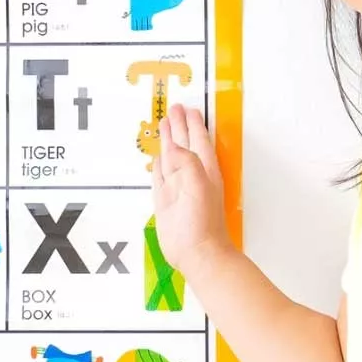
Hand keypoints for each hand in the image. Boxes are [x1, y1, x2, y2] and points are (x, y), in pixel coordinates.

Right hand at [151, 103, 229, 279]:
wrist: (198, 253)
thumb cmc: (203, 221)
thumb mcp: (198, 185)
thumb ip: (186, 162)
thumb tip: (171, 145)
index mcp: (204, 169)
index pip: (198, 139)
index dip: (192, 123)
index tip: (187, 108)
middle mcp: (191, 175)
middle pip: (184, 143)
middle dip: (179, 126)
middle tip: (173, 108)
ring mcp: (177, 188)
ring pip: (171, 157)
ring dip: (168, 141)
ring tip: (164, 124)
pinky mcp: (165, 201)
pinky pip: (160, 177)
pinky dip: (158, 165)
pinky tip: (158, 157)